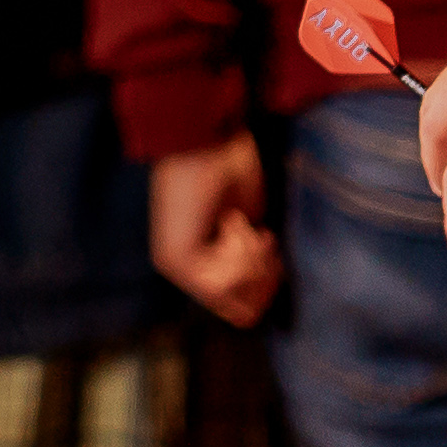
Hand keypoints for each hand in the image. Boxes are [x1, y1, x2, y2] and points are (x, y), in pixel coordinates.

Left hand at [150, 133, 280, 325]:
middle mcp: (186, 271)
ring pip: (238, 299)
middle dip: (264, 277)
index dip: (268, 284)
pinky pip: (227, 281)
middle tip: (259, 235)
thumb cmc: (228, 164)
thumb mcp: (250, 219)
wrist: (204, 133)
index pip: (242, 310)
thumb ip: (253, 257)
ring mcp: (177, 268)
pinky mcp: (178, 260)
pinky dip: (242, 249)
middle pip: (245, 313)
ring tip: (240, 220)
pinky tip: (231, 219)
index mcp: (202, 262)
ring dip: (252, 258)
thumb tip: (268, 288)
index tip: (268, 244)